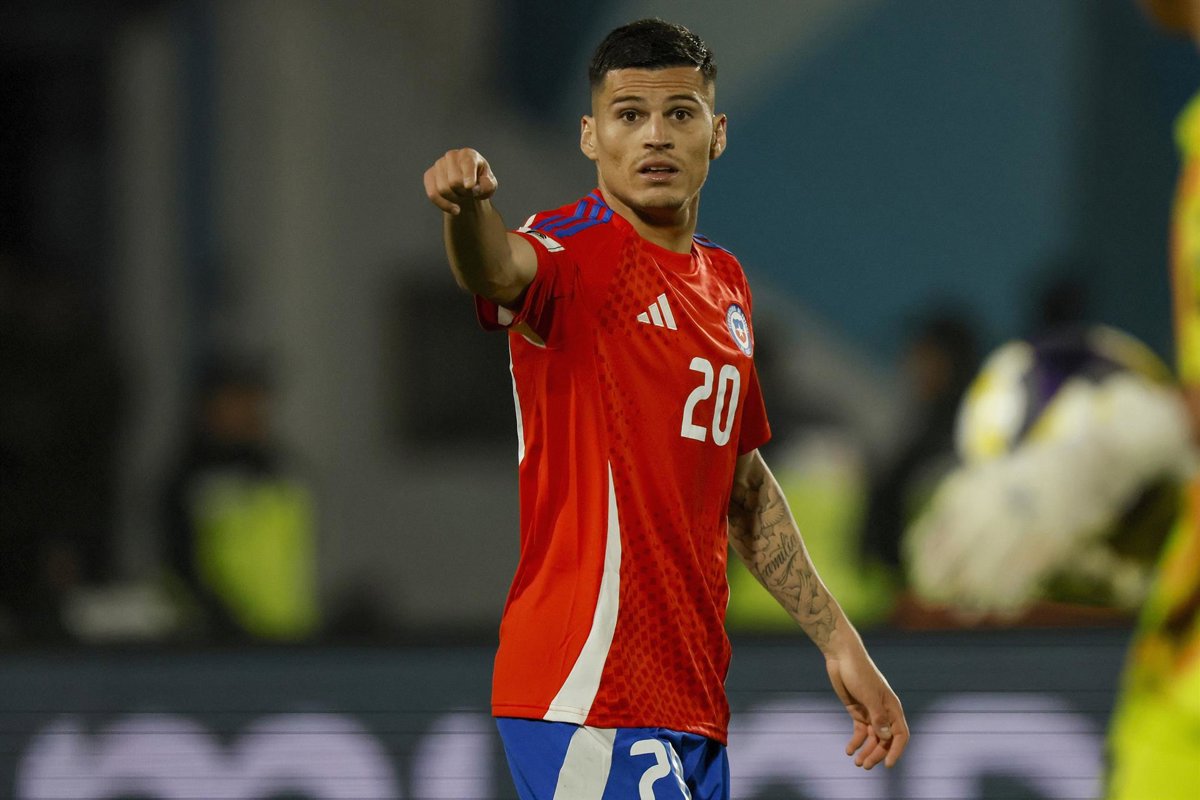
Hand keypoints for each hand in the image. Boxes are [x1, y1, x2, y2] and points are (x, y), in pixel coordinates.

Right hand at [423, 148, 498, 214]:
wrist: (468, 186)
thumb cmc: (480, 183)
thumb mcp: (490, 185)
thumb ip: (488, 185)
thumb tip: (475, 188)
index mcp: (468, 154)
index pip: (467, 164)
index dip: (468, 176)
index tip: (470, 187)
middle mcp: (452, 156)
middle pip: (454, 182)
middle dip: (464, 193)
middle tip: (470, 194)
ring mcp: (439, 164)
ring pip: (443, 189)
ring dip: (455, 199)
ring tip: (462, 196)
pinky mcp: (429, 175)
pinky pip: (432, 194)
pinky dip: (444, 205)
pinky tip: (455, 209)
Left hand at [825, 650, 908, 769]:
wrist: (842, 656)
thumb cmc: (858, 672)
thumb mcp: (868, 694)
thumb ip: (877, 716)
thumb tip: (886, 737)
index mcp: (892, 708)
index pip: (900, 735)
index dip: (896, 751)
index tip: (887, 765)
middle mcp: (883, 712)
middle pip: (885, 740)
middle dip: (876, 754)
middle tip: (865, 766)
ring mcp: (870, 712)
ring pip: (872, 738)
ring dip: (866, 751)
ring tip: (857, 763)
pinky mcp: (857, 710)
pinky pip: (860, 731)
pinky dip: (856, 742)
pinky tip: (849, 751)